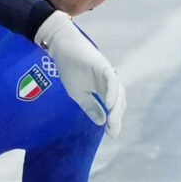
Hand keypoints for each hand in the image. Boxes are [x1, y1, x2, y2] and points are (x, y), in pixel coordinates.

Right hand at [34, 10, 125, 136]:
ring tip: (112, 123)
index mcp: (104, 88)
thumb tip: (101, 121)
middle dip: (117, 117)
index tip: (110, 134)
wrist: (61, 47)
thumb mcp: (78, 93)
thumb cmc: (69, 68)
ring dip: (116, 108)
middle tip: (112, 132)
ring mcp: (107, 73)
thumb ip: (90, 106)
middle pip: (119, 101)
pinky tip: (109, 105)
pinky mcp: (102, 65)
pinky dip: (112, 92)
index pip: (114, 106)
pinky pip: (111, 80)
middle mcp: (109, 81)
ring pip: (118, 92)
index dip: (114, 120)